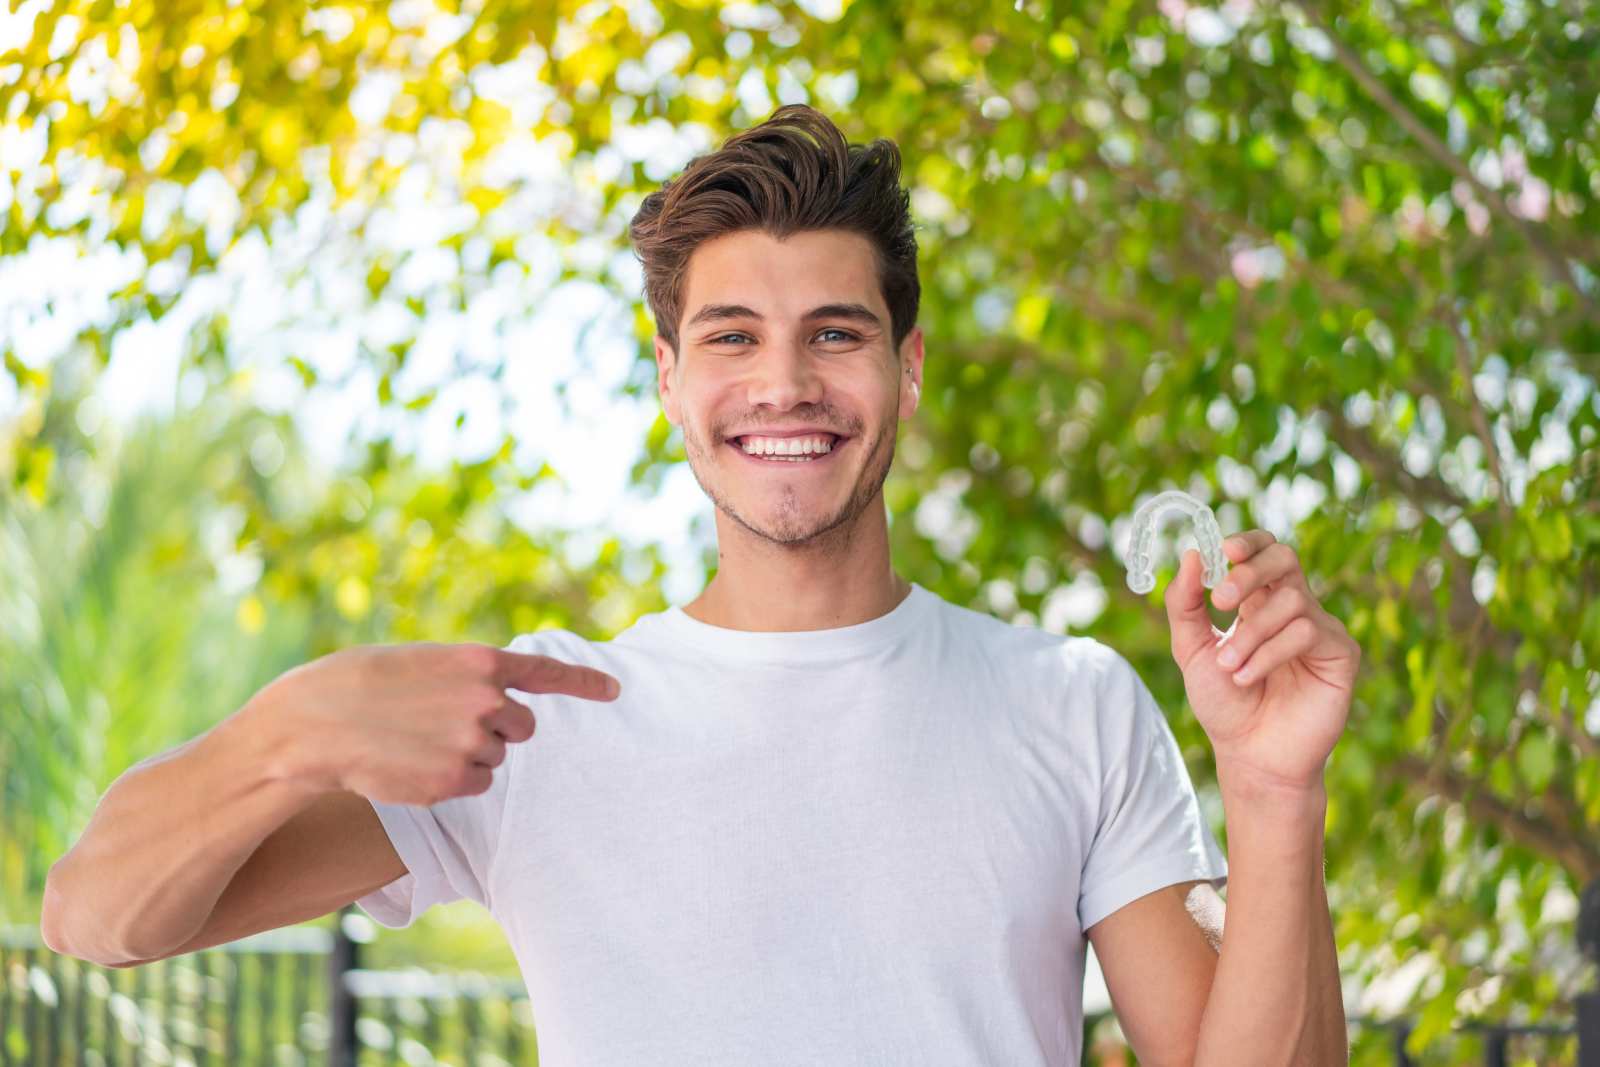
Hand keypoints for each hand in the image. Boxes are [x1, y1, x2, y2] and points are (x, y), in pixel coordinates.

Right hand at [256, 642, 620, 805]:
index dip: (585, 683)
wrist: (312, 725)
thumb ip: (467, 677)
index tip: (615, 690)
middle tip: (446, 724)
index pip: (548, 672)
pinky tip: (413, 765)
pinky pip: (476, 786)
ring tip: (415, 741)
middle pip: (523, 727)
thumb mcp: (422, 663)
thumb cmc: (358, 684)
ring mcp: (474, 743)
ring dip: (467, 755)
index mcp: (479, 661)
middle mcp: (487, 701)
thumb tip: (496, 698)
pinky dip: (452, 781)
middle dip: (497, 729)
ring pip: (496, 759)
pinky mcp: (456, 782)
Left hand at [1163, 530, 1359, 794]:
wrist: (1249, 755)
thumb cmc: (1223, 703)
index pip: (1263, 551)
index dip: (1248, 543)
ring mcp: (1320, 628)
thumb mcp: (1190, 650)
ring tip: (1230, 668)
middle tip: (1221, 600)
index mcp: (1258, 601)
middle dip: (1249, 573)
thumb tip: (1191, 555)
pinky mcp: (1341, 653)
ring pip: (1291, 600)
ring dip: (1251, 633)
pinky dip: (1271, 652)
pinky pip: (1308, 631)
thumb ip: (1185, 604)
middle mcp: (1293, 608)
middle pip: (1284, 559)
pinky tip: (1249, 678)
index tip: (1223, 549)